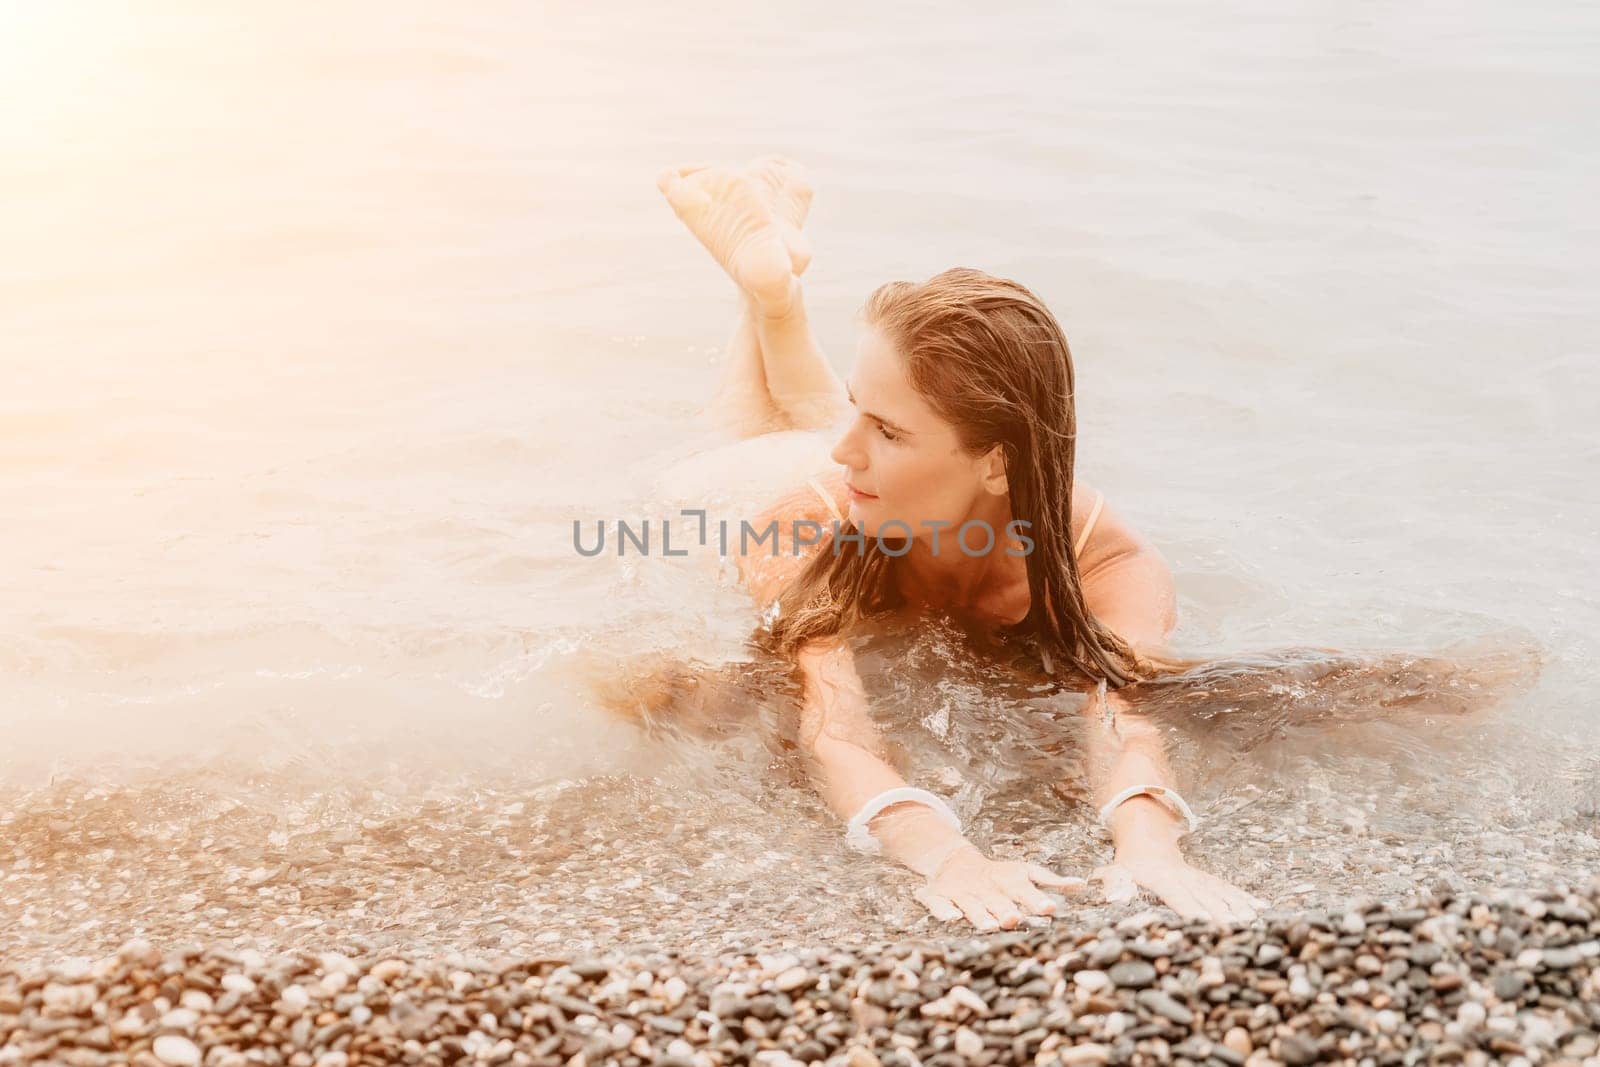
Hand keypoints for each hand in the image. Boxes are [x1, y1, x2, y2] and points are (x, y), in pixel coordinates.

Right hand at [913, 845, 1087, 930]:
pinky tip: (952, 919)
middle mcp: (985, 886)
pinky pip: (940, 904)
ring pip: (972, 905)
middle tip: (1014, 919)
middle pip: (997, 900)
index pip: (1024, 889)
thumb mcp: (1024, 871)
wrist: (953, 861)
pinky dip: (944, 911)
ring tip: (989, 925)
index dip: (1035, 899)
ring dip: (980, 914)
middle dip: (1005, 910)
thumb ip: (1051, 881)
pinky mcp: (938, 896)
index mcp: (1007, 880)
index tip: (1050, 909)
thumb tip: (1082, 885)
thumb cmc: (999, 874)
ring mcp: (962, 892)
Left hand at [1093, 848, 1265, 923]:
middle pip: (1205, 896)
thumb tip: (1114, 899)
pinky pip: (1228, 889)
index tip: (1202, 919)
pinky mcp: (1209, 881)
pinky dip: (1245, 899)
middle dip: (1221, 912)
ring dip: (1238, 907)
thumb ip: (1114, 884)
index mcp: (1161, 877)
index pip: (1176, 893)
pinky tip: (1262, 909)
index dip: (1189, 905)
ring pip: (1221, 892)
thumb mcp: (1113, 872)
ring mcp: (1199, 878)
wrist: (1147, 843)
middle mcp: (1184, 877)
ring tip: (1254, 921)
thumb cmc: (1129, 866)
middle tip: (1236, 929)